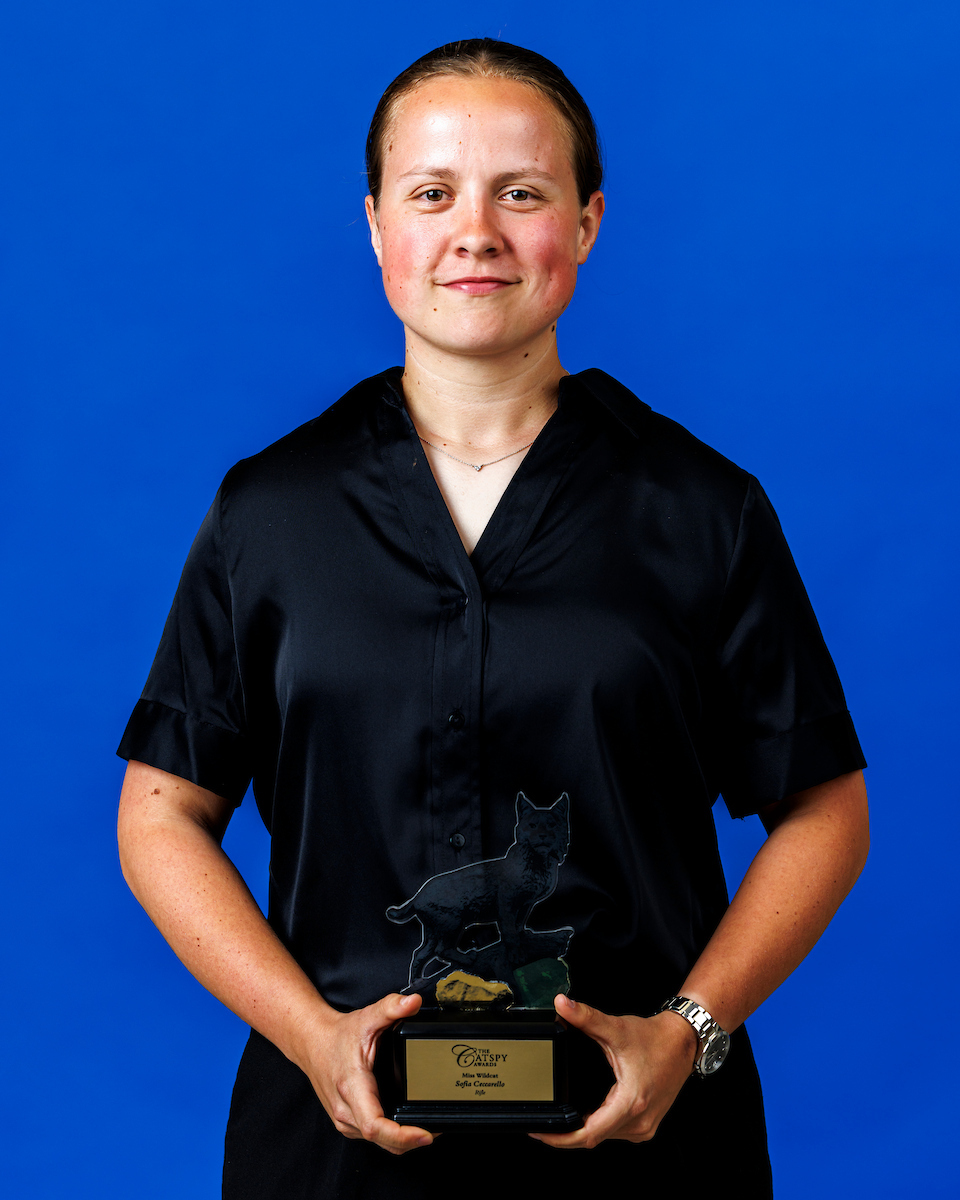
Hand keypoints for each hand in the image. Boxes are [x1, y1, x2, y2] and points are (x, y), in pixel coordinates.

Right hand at [299, 991, 436, 1154]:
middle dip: (410, 1141)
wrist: (312, 1043)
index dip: (401, 1136)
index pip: (375, 1126)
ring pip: (377, 1143)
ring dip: (401, 1142)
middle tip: (436, 1130)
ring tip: (426, 1128)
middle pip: (381, 1140)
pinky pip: (371, 1138)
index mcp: (353, 1087)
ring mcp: (344, 1120)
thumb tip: (415, 1002)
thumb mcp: (367, 1017)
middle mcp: (346, 1110)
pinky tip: (404, 1125)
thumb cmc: (338, 1035)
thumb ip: (392, 1007)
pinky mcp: (346, 1122)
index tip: (425, 1135)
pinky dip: (390, 1137)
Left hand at [532, 994, 696, 1148]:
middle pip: (594, 1139)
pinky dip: (600, 1127)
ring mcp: (645, 1126)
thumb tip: (561, 1005)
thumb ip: (586, 1017)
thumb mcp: (616, 1028)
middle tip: (544, 1124)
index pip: (589, 1134)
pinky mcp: (647, 1124)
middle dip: (567, 1134)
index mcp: (630, 1103)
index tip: (542, 1133)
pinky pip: (616, 1133)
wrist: (683, 1042)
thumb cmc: (654, 1039)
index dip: (562, 1138)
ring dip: (584, 1131)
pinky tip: (587, 1116)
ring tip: (562, 1119)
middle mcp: (640, 1121)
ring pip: (606, 1138)